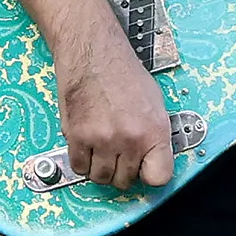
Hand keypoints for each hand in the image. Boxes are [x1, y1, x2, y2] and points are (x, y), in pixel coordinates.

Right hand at [54, 24, 173, 189]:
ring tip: (104, 149)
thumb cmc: (123, 74)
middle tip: (121, 154)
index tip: (145, 171)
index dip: (151, 175)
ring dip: (102, 168)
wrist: (94, 54)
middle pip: (125, 181)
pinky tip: (89, 146)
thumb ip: (154, 135)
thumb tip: (152, 160)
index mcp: (154, 130)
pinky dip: (83, 162)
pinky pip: (79, 168)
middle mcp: (129, 138)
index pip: (159, 177)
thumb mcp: (154, 103)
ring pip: (101, 178)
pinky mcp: (77, 137)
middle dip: (123, 171)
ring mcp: (101, 140)